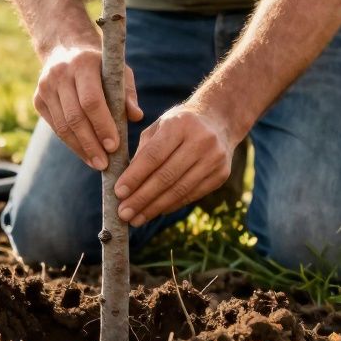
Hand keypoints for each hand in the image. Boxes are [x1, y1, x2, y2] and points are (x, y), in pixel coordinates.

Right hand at [34, 44, 141, 169]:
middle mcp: (60, 74)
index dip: (102, 125)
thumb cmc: (101, 66)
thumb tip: (137, 117)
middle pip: (75, 117)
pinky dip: (71, 143)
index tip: (114, 146)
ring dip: (80, 148)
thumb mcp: (118, 72)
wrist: (65, 49)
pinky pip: (55, 127)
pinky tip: (85, 154)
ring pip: (62, 126)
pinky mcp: (38, 99)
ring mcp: (45, 87)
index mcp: (83, 64)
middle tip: (104, 163)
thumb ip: (128, 94)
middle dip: (91, 143)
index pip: (91, 100)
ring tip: (97, 163)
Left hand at [115, 102, 234, 225]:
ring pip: (179, 190)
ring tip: (136, 219)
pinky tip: (155, 212)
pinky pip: (191, 195)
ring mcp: (214, 159)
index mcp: (180, 124)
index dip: (135, 176)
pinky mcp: (221, 175)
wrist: (219, 121)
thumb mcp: (159, 127)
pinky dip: (171, 205)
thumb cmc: (179, 124)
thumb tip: (126, 184)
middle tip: (123, 213)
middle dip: (141, 198)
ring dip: (154, 208)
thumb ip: (143, 151)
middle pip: (166, 176)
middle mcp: (201, 140)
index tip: (118, 193)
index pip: (153, 155)